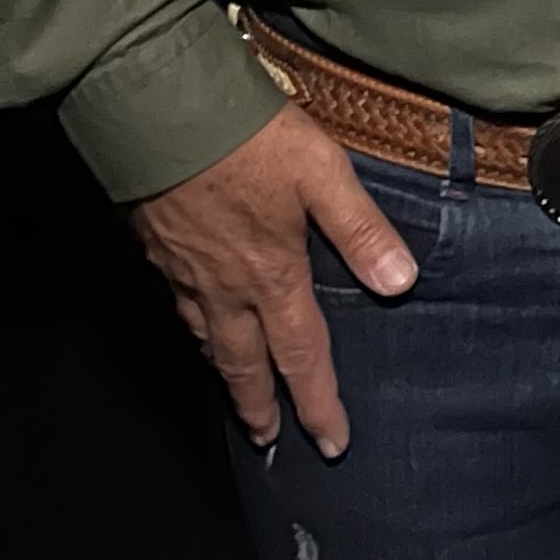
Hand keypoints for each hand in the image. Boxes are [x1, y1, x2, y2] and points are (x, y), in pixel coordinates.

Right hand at [128, 106, 415, 455]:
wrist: (162, 117)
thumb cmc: (249, 140)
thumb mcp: (323, 175)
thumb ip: (361, 230)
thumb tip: (400, 283)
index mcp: (272, 275)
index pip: (303, 354)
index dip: (317, 402)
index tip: (330, 442)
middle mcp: (226, 288)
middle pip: (244, 364)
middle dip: (259, 406)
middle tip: (267, 439)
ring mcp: (187, 273)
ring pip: (209, 341)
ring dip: (227, 374)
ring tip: (237, 392)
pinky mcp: (160, 252)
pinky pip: (182, 309)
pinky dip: (197, 331)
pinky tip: (201, 323)